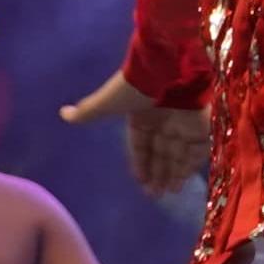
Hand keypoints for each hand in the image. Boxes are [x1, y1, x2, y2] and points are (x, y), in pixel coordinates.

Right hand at [64, 68, 210, 195]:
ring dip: (173, 174)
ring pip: (178, 154)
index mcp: (141, 115)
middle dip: (158, 173)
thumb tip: (63, 114)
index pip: (141, 144)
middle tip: (155, 195)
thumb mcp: (108, 102)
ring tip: (168, 193)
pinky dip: (190, 165)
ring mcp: (182, 122)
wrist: (167, 68)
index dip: (140, 161)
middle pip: (161, 152)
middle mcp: (162, 121)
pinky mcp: (200, 124)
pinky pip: (197, 149)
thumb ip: (89, 111)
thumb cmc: (135, 86)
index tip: (140, 180)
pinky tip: (183, 181)